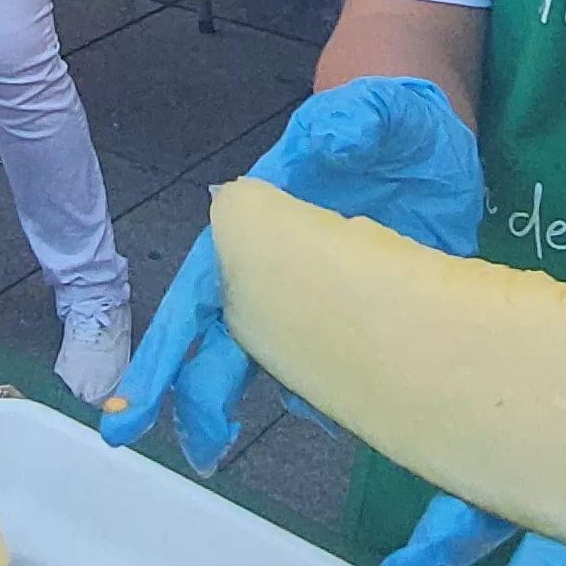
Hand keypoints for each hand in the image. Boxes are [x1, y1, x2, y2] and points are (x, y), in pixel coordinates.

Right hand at [102, 76, 481, 471]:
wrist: (435, 147)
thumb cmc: (391, 125)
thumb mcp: (379, 114)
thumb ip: (354, 123)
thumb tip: (330, 141)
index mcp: (260, 225)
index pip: (203, 290)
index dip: (168, 346)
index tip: (130, 400)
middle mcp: (275, 269)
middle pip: (221, 340)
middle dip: (197, 397)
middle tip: (193, 451)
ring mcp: (314, 299)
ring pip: (268, 362)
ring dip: (242, 404)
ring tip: (219, 448)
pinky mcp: (361, 320)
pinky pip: (328, 370)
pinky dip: (322, 398)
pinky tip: (331, 418)